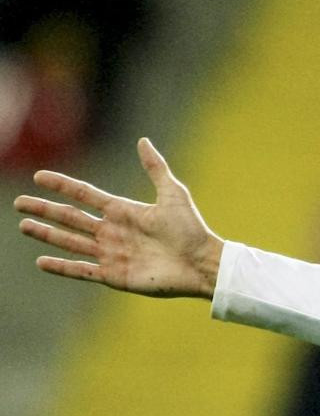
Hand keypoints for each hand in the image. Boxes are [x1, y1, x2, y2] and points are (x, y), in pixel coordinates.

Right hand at [14, 138, 224, 298]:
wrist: (202, 263)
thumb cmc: (192, 230)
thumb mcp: (173, 193)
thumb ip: (155, 168)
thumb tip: (143, 140)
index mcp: (123, 211)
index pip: (84, 195)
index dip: (62, 186)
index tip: (40, 177)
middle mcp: (113, 231)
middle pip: (70, 218)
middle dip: (45, 210)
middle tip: (19, 203)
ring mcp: (111, 253)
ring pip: (71, 242)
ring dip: (47, 234)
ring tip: (24, 226)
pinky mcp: (114, 275)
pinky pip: (82, 270)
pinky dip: (62, 267)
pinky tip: (41, 262)